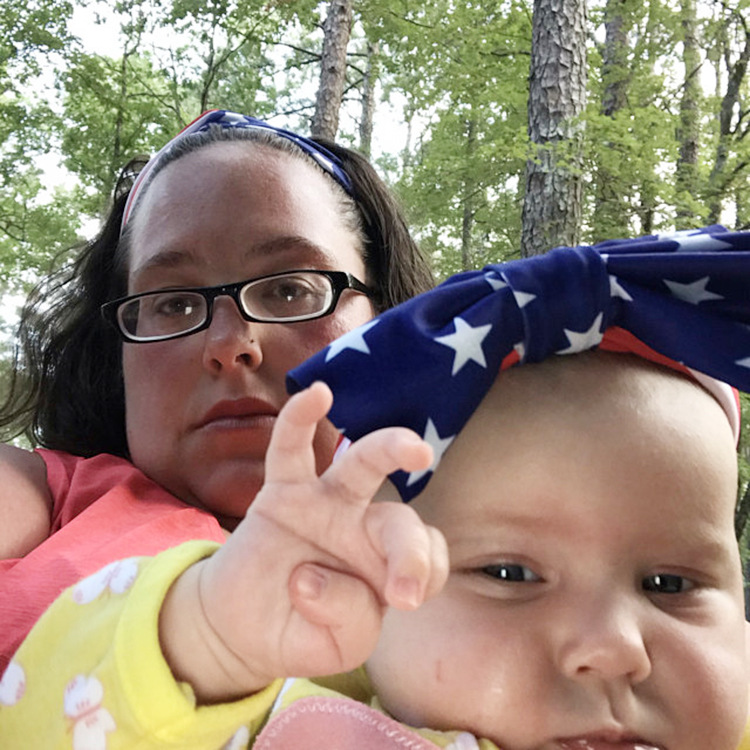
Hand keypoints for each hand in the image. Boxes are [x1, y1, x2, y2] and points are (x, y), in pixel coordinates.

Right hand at [163, 382, 447, 701]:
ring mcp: (324, 503)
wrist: (242, 625)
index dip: (425, 572)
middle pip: (400, 519)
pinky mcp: (283, 492)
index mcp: (387, 565)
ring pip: (360, 466)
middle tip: (403, 592)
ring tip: (414, 449)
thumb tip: (312, 575)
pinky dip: (299, 421)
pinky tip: (316, 394)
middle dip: (410, 551)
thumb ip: (348, 620)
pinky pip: (290, 450)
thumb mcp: (338, 645)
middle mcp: (363, 527)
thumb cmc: (302, 629)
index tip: (402, 601)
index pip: (430, 556)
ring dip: (389, 450)